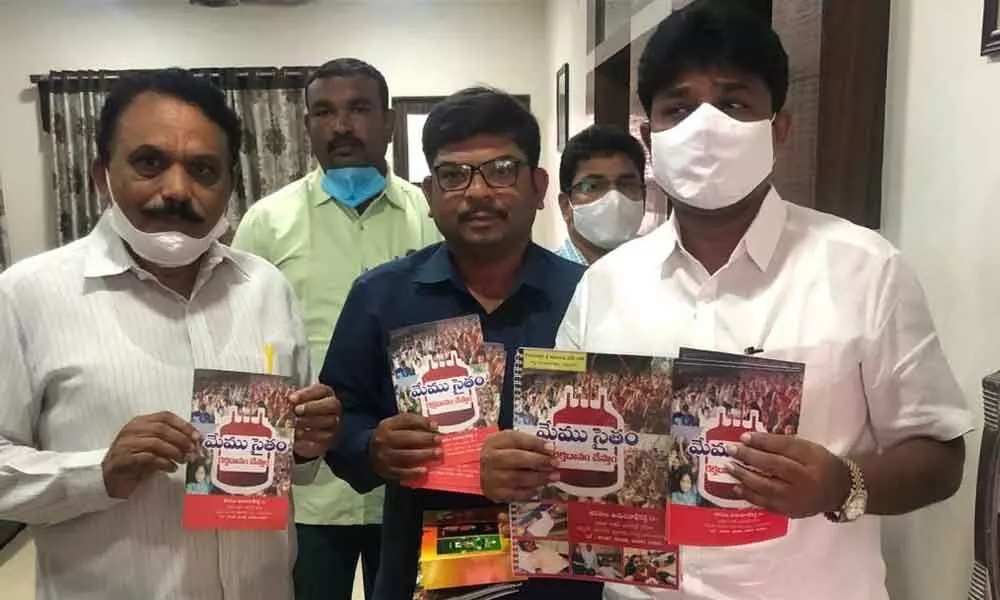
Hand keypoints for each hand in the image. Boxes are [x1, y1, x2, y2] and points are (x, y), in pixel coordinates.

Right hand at [102, 412, 198, 499]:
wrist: (109, 478)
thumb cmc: (135, 461)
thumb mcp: (153, 448)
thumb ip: (169, 441)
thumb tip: (193, 442)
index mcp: (140, 422)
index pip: (165, 417)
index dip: (183, 425)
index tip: (196, 436)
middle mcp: (131, 430)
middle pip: (161, 429)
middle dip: (181, 439)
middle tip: (193, 450)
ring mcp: (125, 444)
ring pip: (155, 443)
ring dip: (174, 452)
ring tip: (183, 460)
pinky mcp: (123, 460)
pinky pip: (147, 458)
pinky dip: (163, 463)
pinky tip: (172, 468)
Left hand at [291, 384, 340, 459]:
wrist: (303, 434)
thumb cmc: (298, 413)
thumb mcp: (293, 404)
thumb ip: (289, 401)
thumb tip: (279, 400)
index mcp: (325, 394)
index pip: (321, 390)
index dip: (307, 394)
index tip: (292, 398)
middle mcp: (333, 409)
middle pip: (331, 404)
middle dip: (312, 407)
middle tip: (296, 411)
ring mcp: (333, 425)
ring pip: (329, 422)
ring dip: (309, 423)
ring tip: (293, 425)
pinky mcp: (328, 440)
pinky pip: (322, 439)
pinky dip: (307, 439)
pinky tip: (295, 437)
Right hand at [371, 413, 440, 480]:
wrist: (370, 452)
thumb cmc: (390, 436)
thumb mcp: (396, 425)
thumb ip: (413, 422)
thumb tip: (433, 426)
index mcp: (387, 426)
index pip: (405, 420)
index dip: (421, 422)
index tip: (435, 426)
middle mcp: (383, 440)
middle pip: (406, 438)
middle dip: (424, 439)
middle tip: (439, 441)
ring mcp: (384, 457)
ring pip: (405, 456)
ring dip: (423, 455)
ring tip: (437, 454)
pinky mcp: (386, 471)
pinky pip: (401, 473)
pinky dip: (414, 472)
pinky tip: (425, 471)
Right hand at [480, 431, 557, 502]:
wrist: (481, 472)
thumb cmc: (502, 454)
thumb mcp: (510, 443)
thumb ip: (527, 443)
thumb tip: (550, 449)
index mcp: (494, 441)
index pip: (515, 439)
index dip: (535, 443)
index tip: (551, 448)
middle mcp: (490, 458)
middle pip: (516, 458)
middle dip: (539, 461)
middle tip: (555, 463)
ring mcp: (491, 477)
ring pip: (518, 478)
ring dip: (539, 477)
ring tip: (553, 476)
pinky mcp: (494, 493)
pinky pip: (515, 494)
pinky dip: (530, 491)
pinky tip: (539, 488)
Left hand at [727, 433, 850, 518]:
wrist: (840, 491)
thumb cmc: (821, 464)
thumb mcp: (809, 448)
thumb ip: (785, 444)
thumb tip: (753, 440)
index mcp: (812, 459)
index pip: (785, 447)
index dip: (763, 442)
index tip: (744, 437)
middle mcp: (805, 479)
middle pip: (773, 466)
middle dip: (749, 457)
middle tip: (731, 450)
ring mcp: (797, 498)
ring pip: (766, 487)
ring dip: (744, 476)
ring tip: (729, 467)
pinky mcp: (790, 511)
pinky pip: (766, 503)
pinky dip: (749, 495)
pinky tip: (736, 487)